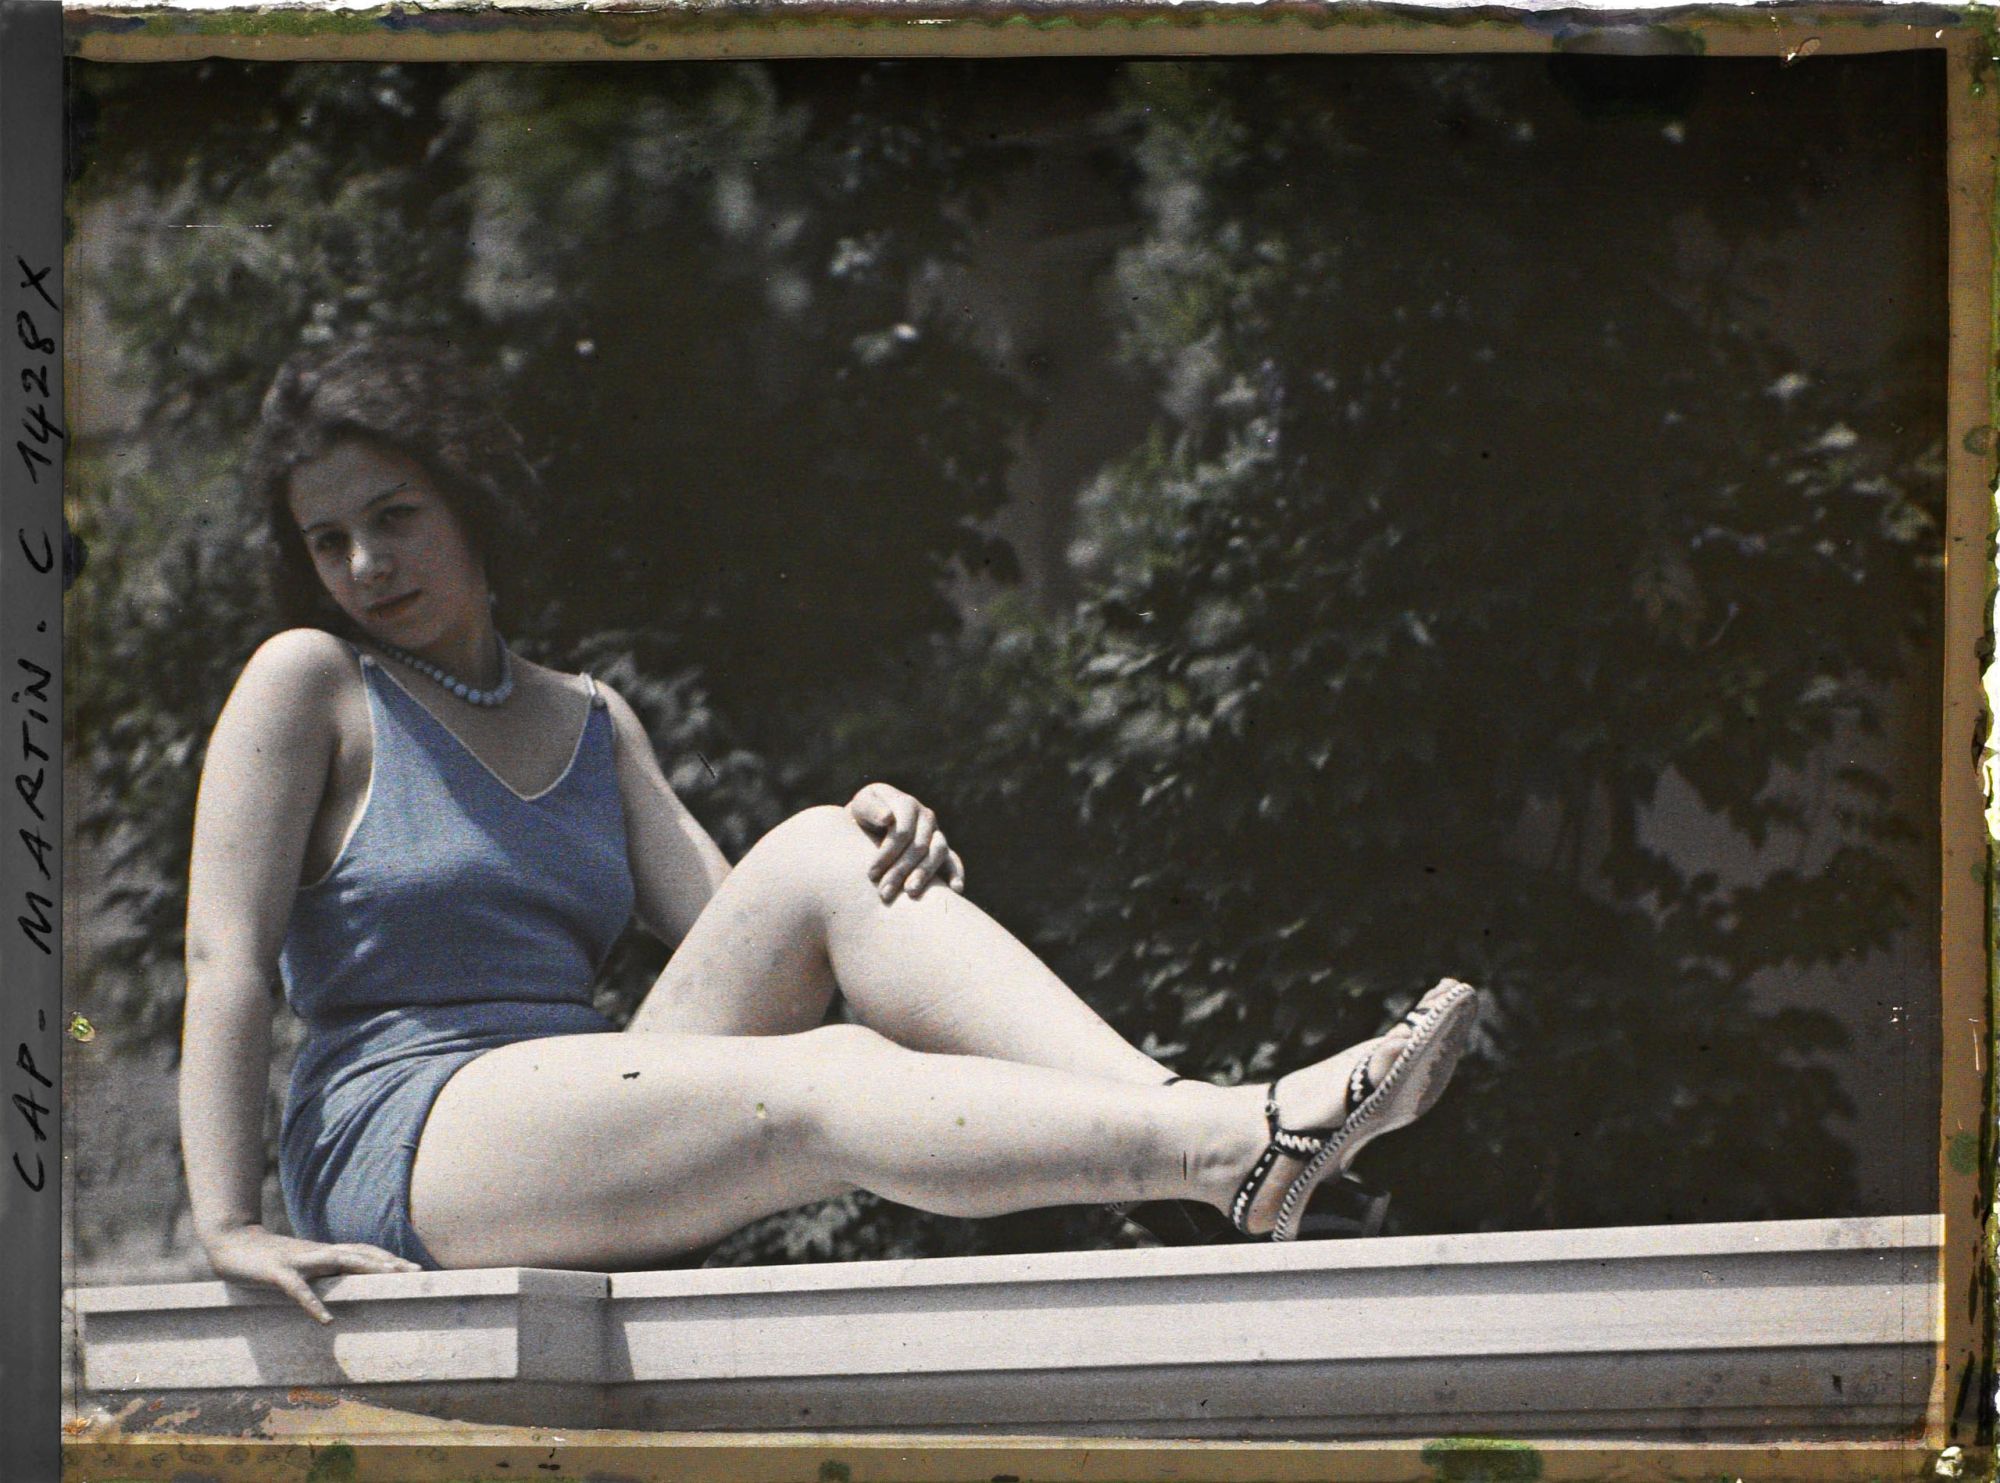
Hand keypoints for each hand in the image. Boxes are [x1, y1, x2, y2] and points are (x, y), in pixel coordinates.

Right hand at [203, 1223, 420, 1323]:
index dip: (390, 1259)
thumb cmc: (270, 1259)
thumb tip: (344, 1286)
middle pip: (360, 1253)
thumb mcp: (301, 1266)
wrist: (232, 1243)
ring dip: (365, 1267)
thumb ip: (321, 1273)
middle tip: (416, 1272)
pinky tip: (326, 1320)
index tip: (417, 1269)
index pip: (364, 1252)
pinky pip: (298, 1289)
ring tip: (388, 1278)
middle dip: (389, 1262)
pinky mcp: (277, 1272)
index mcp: (324, 1252)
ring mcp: (299, 1259)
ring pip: (338, 1260)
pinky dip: (313, 1303)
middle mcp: (317, 1252)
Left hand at [846, 782, 965, 901]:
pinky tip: (956, 889)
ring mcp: (935, 832)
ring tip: (910, 892)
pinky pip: (952, 860)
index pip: (902, 832)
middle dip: (901, 870)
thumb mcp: (863, 805)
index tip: (871, 874)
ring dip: (924, 874)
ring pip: (937, 852)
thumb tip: (888, 817)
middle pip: (919, 846)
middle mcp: (926, 817)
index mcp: (907, 805)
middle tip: (885, 892)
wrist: (873, 819)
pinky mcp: (941, 848)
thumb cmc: (864, 814)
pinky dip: (956, 873)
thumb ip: (872, 809)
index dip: (887, 854)